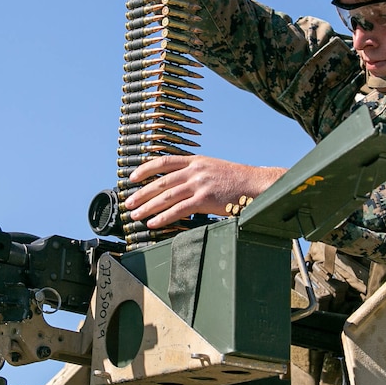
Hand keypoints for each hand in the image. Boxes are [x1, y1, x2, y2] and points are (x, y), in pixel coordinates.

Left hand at [124, 155, 286, 228]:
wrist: (256, 184)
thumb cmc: (237, 180)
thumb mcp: (213, 168)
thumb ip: (196, 173)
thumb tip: (178, 184)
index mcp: (196, 160)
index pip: (164, 161)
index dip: (145, 169)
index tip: (132, 177)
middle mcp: (195, 170)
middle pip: (160, 182)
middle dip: (141, 193)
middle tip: (128, 203)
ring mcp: (199, 184)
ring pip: (166, 197)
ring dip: (147, 207)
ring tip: (135, 215)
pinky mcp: (205, 199)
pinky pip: (179, 210)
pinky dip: (163, 217)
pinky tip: (153, 223)